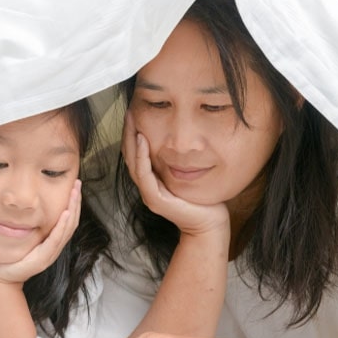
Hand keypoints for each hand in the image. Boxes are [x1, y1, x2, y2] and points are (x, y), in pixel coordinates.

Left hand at [0, 179, 81, 284]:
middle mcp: (54, 247)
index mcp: (51, 241)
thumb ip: (28, 223)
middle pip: (72, 222)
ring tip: (75, 193)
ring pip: (67, 229)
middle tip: (78, 183)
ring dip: (72, 209)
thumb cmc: (8, 256)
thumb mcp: (22, 236)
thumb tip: (28, 202)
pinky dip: (62, 226)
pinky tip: (65, 213)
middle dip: (76, 201)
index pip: (68, 219)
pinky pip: (55, 240)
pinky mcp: (42, 259)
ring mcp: (49, 254)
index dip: (73, 203)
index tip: (75, 185)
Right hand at [122, 112, 228, 235]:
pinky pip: (144, 174)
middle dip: (128, 133)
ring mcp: (149, 194)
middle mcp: (147, 187)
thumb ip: (179, 162)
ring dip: (131, 140)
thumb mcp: (188, 175)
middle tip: (128, 112)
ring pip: (133, 163)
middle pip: (130, 157)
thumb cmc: (202, 200)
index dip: (132, 135)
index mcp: (152, 182)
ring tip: (132, 121)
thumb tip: (181, 140)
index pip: (136, 155)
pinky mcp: (155, 199)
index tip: (134, 115)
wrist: (209, 225)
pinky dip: (141, 156)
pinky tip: (143, 140)